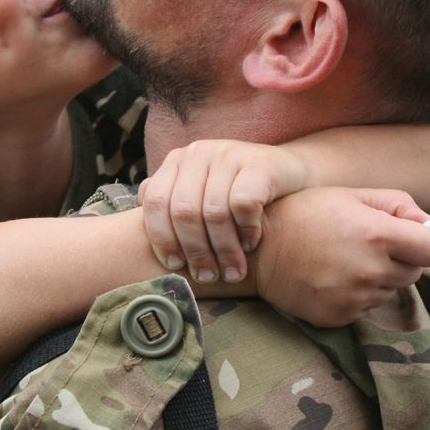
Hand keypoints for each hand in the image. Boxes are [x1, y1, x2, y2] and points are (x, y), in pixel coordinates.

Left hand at [140, 140, 311, 285]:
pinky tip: (252, 242)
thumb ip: (173, 204)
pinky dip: (246, 231)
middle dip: (195, 252)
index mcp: (178, 160)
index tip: (175, 266)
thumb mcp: (202, 192)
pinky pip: (244, 205)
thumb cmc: (239, 192)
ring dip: (224, 250)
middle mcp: (200, 152)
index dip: (162, 238)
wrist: (289, 173)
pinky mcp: (259, 164)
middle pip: (184, 212)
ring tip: (233, 270)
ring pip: (214, 213)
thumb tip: (139, 235)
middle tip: (209, 277)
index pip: (155, 201)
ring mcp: (230, 154)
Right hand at [253, 187, 429, 326]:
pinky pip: (365, 308)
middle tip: (370, 246)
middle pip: (413, 274)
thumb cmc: (305, 214)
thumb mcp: (350, 195)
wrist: (259, 250)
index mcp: (376, 235)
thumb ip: (396, 205)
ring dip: (378, 278)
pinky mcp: (339, 317)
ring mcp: (354, 298)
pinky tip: (333, 277)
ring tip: (345, 260)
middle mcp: (369, 270)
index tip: (412, 239)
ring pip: (389, 292)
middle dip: (400, 260)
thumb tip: (426, 223)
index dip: (424, 242)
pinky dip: (357, 295)